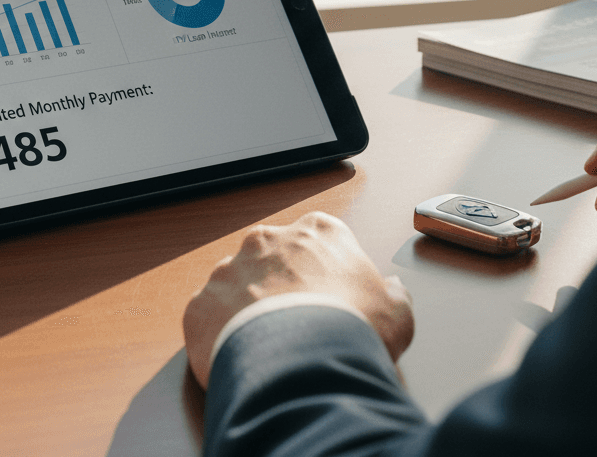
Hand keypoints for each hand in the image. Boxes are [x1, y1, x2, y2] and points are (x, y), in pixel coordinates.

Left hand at [182, 211, 413, 387]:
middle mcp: (268, 241)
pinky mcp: (200, 304)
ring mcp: (229, 270)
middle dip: (281, 288)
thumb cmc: (351, 330)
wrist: (302, 364)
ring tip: (267, 350)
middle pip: (272, 260)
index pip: (319, 241)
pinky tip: (241, 361)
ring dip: (246, 311)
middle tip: (297, 327)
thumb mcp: (397, 310)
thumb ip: (392, 292)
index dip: (325, 274)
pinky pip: (207, 320)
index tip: (330, 301)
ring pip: (235, 287)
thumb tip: (392, 290)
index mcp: (317, 232)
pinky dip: (219, 338)